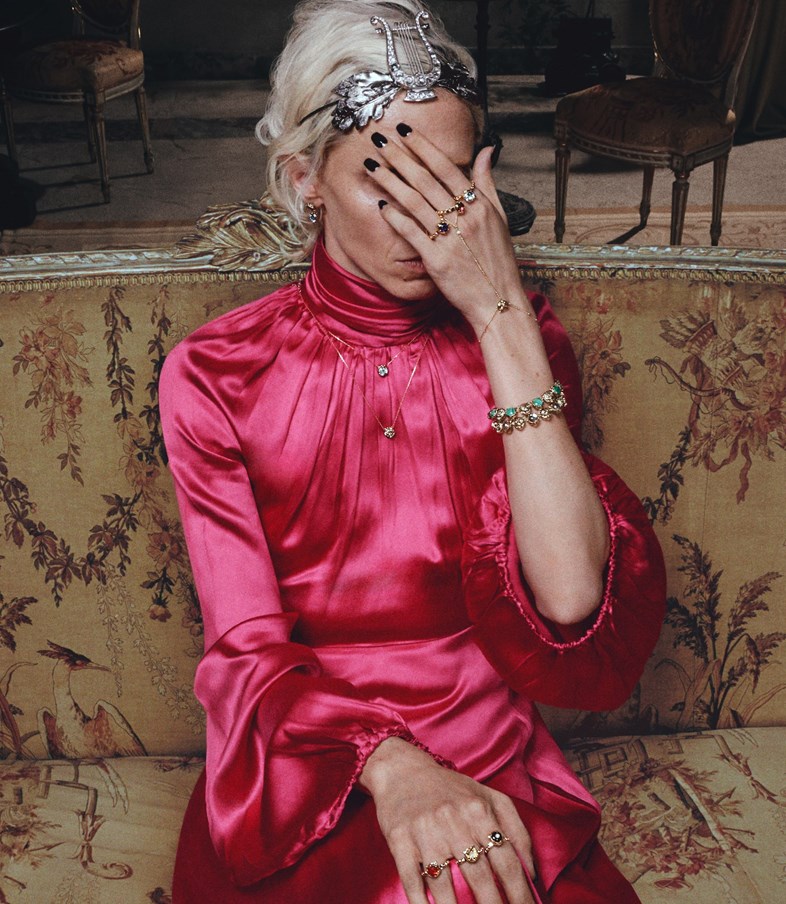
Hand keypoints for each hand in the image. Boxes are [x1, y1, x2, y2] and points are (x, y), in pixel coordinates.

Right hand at [359, 737, 536, 903]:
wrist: (403, 770)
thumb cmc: (451, 789)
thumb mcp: (489, 797)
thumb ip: (517, 829)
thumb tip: (532, 873)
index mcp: (479, 810)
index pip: (507, 861)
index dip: (520, 893)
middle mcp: (453, 821)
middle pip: (479, 877)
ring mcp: (424, 832)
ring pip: (444, 885)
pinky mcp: (399, 840)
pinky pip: (412, 880)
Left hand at [365, 124, 529, 331]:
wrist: (497, 299)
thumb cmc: (497, 259)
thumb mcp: (499, 217)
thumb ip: (487, 182)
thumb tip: (486, 150)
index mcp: (479, 204)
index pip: (446, 167)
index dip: (422, 147)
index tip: (404, 131)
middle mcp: (464, 217)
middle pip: (425, 180)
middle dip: (399, 157)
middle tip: (378, 140)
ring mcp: (450, 238)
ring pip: (414, 202)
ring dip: (389, 182)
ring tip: (371, 167)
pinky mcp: (436, 259)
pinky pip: (411, 233)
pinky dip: (396, 218)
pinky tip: (381, 206)